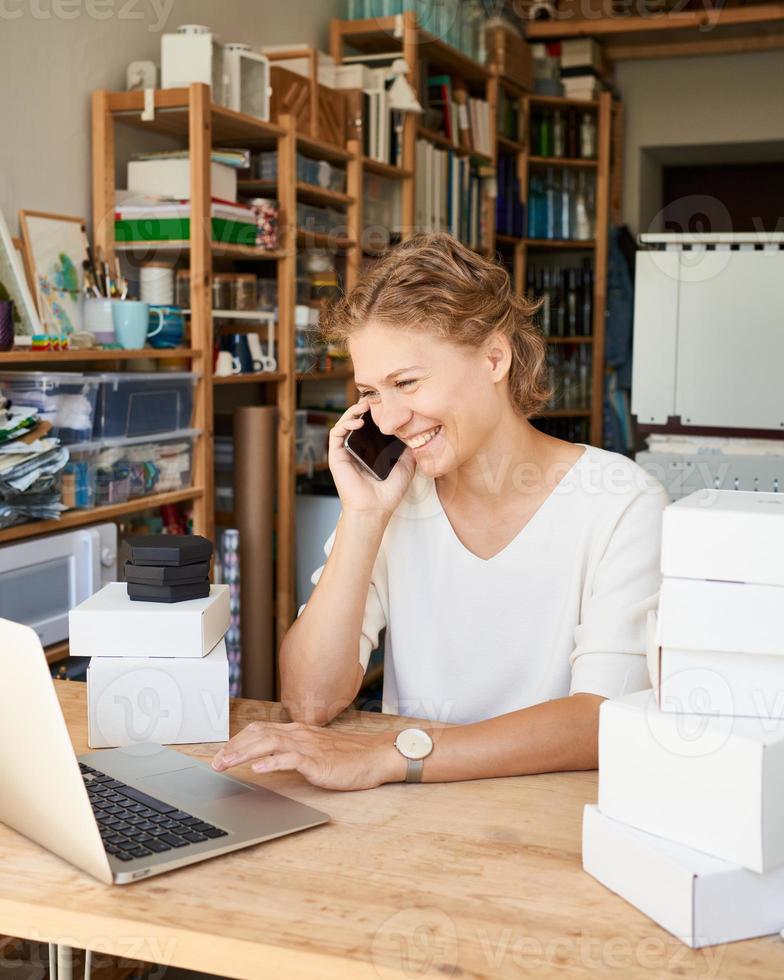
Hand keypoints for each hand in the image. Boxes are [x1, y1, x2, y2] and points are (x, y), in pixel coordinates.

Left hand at [211, 720, 405, 790]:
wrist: (374, 756)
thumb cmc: (348, 756)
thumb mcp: (316, 750)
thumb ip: (295, 751)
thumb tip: (272, 758)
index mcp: (297, 731)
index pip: (260, 730)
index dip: (238, 740)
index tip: (222, 753)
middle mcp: (299, 734)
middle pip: (258, 735)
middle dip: (233, 748)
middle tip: (214, 762)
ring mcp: (307, 746)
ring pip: (268, 744)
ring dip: (243, 753)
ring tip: (225, 764)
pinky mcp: (316, 761)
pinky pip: (290, 759)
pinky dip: (271, 762)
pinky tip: (257, 769)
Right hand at [328, 398, 415, 516]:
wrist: (374, 509)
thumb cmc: (388, 493)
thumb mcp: (406, 466)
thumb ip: (409, 449)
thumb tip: (416, 432)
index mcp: (371, 450)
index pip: (371, 426)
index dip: (375, 413)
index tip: (386, 403)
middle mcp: (357, 449)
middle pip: (356, 421)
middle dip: (363, 408)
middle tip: (374, 400)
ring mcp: (346, 452)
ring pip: (344, 424)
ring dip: (352, 412)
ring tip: (364, 406)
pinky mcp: (336, 456)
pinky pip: (336, 434)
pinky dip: (344, 424)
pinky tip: (357, 422)